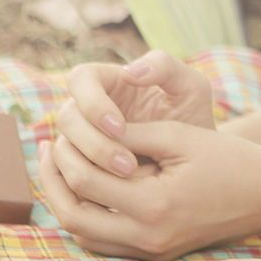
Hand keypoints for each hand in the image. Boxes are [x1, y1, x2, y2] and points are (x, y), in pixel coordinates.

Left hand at [40, 120, 260, 260]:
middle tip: (48, 149)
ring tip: (58, 167)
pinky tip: (83, 189)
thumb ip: (131, 134)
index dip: (67, 152)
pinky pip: (104, 242)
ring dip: (64, 201)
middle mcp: (149, 236)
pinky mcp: (155, 253)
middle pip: (74, 216)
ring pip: (84, 234)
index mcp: (155, 204)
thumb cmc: (230, 160)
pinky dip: (85, 217)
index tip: (60, 130)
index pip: (87, 180)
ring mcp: (151, 250)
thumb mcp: (181, 136)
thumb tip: (88, 129)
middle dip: (53, 181)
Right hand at [53, 51, 215, 178]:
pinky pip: (68, 176)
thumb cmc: (192, 117)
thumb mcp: (190, 88)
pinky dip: (85, 184)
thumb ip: (165, 67)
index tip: (120, 127)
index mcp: (107, 81)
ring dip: (90, 165)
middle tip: (126, 163)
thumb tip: (128, 72)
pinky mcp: (83, 167)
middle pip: (66, 117)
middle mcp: (86, 109)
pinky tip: (113, 193)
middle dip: (93, 141)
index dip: (92, 103)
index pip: (80, 79)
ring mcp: (80, 139)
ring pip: (63, 149)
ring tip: (129, 176)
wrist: (198, 159)